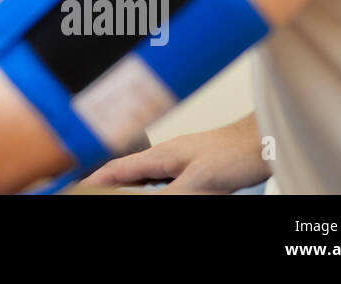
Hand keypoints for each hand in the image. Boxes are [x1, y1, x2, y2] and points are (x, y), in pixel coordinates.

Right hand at [80, 113, 270, 193]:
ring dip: (130, 184)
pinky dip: (151, 186)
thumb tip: (143, 201)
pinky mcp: (192, 164)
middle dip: (109, 181)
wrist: (262, 140)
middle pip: (127, 172)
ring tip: (116, 188)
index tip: (78, 187)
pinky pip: (162, 177)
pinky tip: (157, 190)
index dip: (96, 179)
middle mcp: (165, 155)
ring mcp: (178, 159)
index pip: (118, 169)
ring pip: (145, 175)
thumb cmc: (235, 152)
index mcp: (160, 156)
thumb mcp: (199, 180)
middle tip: (93, 189)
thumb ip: (169, 193)